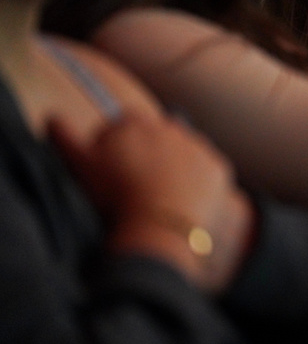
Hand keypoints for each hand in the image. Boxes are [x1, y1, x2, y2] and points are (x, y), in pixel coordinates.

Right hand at [50, 112, 254, 292]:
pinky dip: (198, 182)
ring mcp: (199, 145)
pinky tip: (183, 201)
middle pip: (156, 136)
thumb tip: (52, 117)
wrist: (158, 226)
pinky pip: (207, 171)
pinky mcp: (219, 167)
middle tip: (135, 185)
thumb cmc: (114, 195)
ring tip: (159, 196)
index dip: (116, 144)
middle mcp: (172, 126)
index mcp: (136, 121)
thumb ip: (64, 138)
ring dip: (174, 167)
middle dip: (147, 153)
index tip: (112, 170)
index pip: (124, 122)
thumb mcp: (80, 166)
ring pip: (183, 153)